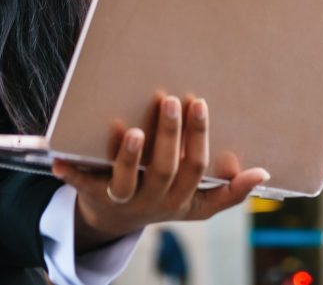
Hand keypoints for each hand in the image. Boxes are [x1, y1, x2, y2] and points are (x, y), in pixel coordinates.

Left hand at [50, 94, 270, 246]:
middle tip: (171, 100)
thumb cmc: (163, 199)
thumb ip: (227, 192)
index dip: (198, 138)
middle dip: (169, 136)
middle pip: (164, 170)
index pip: (195, 168)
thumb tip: (263, 173)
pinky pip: (82, 186)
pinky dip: (71, 173)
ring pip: (126, 182)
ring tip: (132, 131)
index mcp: (181, 199)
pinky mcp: (93, 197)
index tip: (199, 103)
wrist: (116, 222)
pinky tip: (59, 159)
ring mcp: (123, 200)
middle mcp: (154, 201)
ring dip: (129, 157)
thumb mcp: (198, 205)